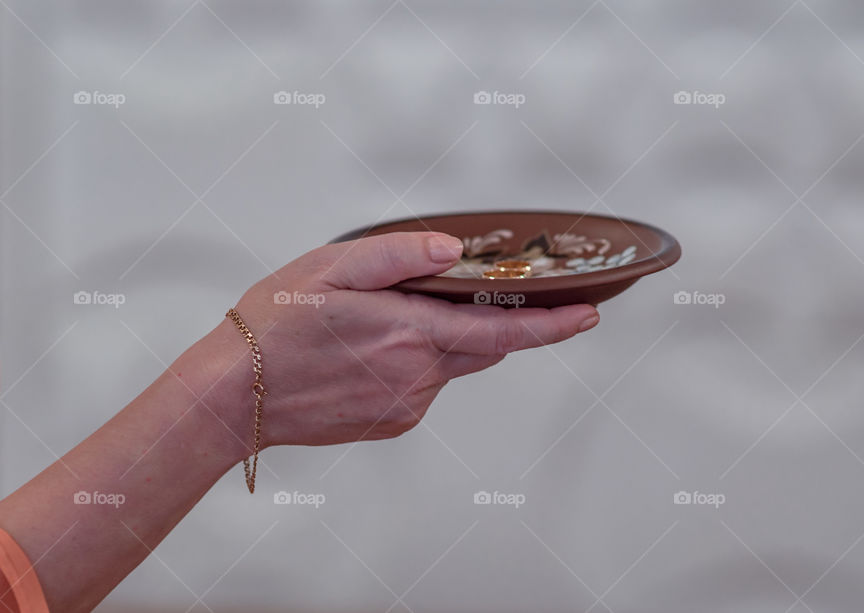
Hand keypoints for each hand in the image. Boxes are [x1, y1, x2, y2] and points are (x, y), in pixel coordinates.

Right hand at [199, 232, 598, 453]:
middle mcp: (419, 378)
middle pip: (480, 348)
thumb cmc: (276, 325)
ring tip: (377, 324)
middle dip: (489, 322)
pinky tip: (367, 353)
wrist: (234, 396)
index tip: (590, 315)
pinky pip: (423, 386)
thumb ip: (398, 256)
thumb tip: (453, 252)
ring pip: (449, 365)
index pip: (504, 334)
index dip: (553, 326)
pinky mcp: (393, 423)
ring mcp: (407, 406)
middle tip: (467, 299)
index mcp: (412, 335)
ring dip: (438, 339)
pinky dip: (415, 363)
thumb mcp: (331, 269)